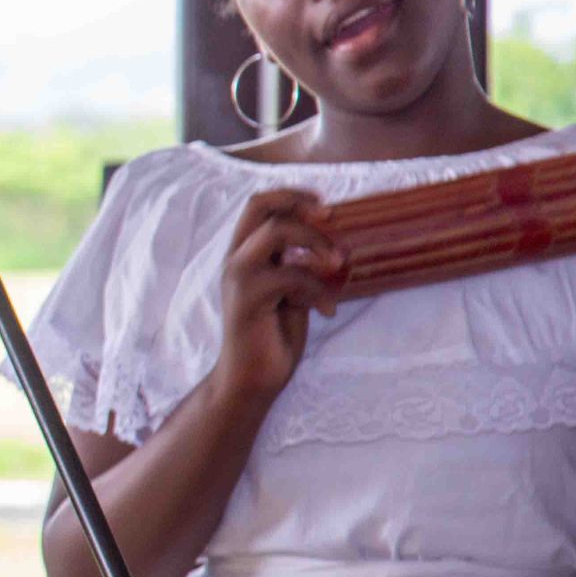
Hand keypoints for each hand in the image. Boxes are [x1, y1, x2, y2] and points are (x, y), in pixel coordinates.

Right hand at [212, 188, 341, 402]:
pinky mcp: (247, 298)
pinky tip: (329, 311)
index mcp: (245, 254)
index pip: (259, 205)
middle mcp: (236, 259)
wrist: (252, 380)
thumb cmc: (272, 337)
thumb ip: (298, 265)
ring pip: (277, 231)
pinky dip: (320, 290)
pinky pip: (292, 275)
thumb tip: (330, 242)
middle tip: (332, 218)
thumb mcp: (290, 292)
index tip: (325, 206)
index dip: (292, 196)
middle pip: (261, 206)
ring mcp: (239, 277)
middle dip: (300, 205)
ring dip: (316, 242)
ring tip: (339, 264)